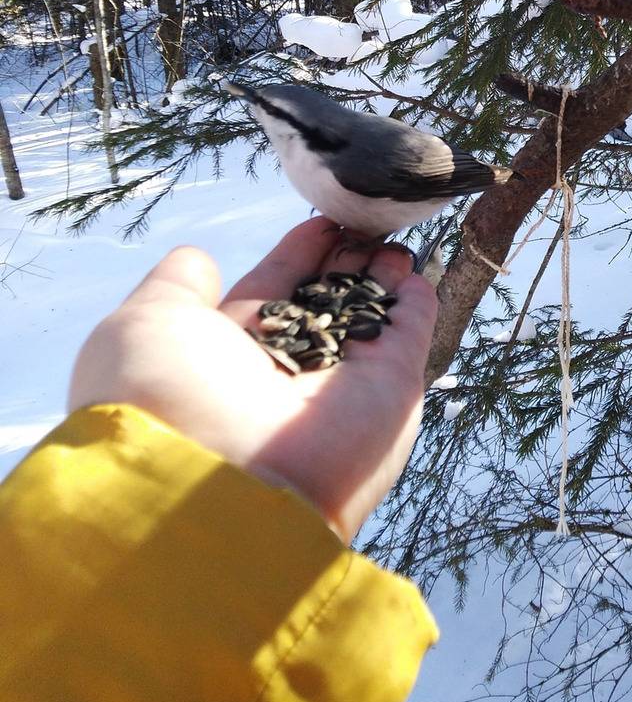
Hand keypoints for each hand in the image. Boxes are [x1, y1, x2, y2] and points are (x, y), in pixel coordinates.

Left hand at [68, 217, 437, 540]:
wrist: (221, 484)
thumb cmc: (169, 398)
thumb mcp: (146, 324)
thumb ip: (176, 286)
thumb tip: (198, 261)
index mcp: (226, 355)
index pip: (271, 290)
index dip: (297, 254)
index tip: (320, 221)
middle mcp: (285, 373)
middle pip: (324, 301)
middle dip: (343, 260)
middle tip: (362, 218)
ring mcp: (341, 385)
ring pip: (368, 315)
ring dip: (381, 275)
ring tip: (391, 236)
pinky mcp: (390, 392)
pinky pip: (408, 335)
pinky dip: (415, 303)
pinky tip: (414, 272)